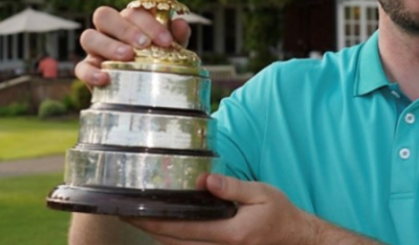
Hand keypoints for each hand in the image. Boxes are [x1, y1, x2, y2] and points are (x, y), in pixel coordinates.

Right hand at [74, 6, 191, 87]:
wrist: (146, 92)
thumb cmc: (157, 62)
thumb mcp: (170, 50)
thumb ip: (176, 36)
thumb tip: (181, 24)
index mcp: (130, 21)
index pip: (133, 12)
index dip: (149, 23)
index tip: (166, 40)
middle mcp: (109, 31)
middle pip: (104, 16)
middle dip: (125, 29)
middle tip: (143, 45)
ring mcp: (95, 50)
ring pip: (88, 36)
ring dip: (108, 45)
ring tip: (127, 57)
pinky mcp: (87, 69)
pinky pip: (81, 67)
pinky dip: (91, 72)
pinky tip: (105, 78)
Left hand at [127, 174, 317, 244]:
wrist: (294, 238)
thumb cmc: (278, 214)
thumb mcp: (262, 194)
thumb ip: (233, 188)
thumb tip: (206, 180)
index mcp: (229, 234)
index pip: (181, 229)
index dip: (153, 221)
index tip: (132, 211)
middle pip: (172, 242)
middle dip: (148, 228)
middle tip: (124, 212)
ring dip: (157, 234)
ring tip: (138, 217)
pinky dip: (172, 239)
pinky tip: (163, 226)